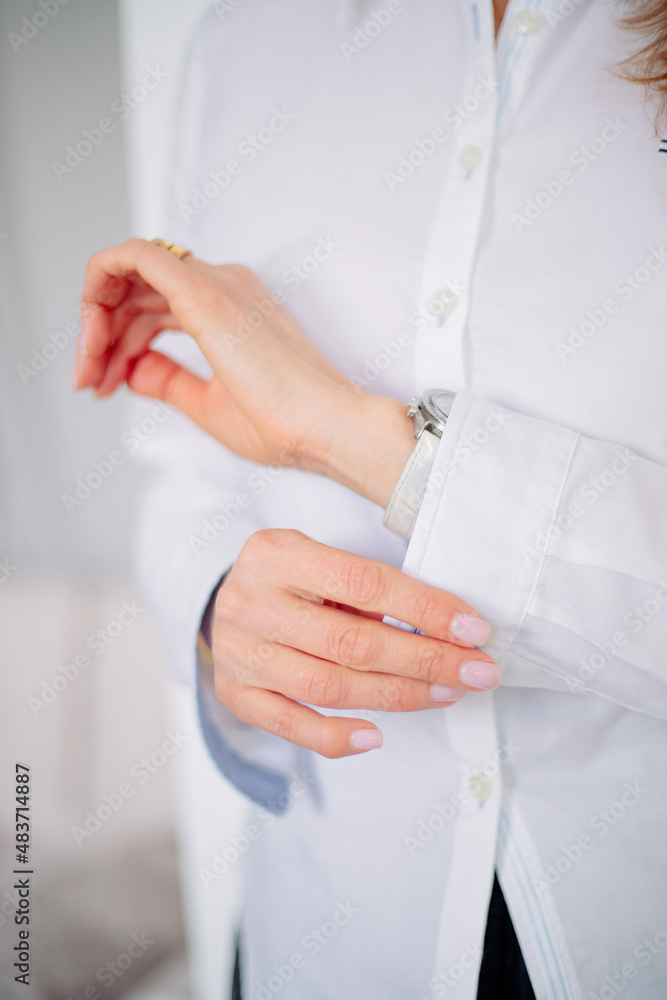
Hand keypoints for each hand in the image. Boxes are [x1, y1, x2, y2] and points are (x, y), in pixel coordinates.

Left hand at [76, 239, 413, 506]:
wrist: (325, 429)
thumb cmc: (286, 424)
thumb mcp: (208, 403)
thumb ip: (169, 381)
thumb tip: (132, 370)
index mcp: (232, 307)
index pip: (157, 306)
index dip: (120, 342)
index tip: (106, 384)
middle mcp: (225, 285)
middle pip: (138, 292)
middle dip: (101, 336)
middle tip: (88, 383)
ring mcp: (216, 284)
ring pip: (129, 275)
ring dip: (97, 323)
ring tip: (90, 375)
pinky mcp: (204, 293)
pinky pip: (134, 257)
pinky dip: (100, 282)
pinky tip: (91, 326)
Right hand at [209, 529, 498, 757]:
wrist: (227, 601)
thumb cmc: (293, 579)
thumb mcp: (321, 560)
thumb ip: (368, 590)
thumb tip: (448, 630)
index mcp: (275, 554)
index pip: (364, 583)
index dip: (424, 609)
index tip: (473, 629)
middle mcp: (250, 603)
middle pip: (350, 643)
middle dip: (424, 660)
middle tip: (476, 671)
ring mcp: (239, 653)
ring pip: (329, 687)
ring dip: (398, 696)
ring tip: (446, 693)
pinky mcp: (236, 694)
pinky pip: (291, 727)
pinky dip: (337, 737)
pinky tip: (379, 736)